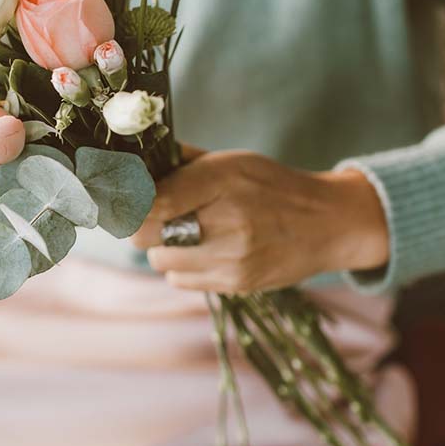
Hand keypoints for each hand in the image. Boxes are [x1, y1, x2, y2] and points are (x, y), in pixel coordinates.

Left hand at [130, 149, 388, 292]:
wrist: (327, 224)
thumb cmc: (273, 186)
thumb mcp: (233, 161)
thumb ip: (184, 162)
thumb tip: (138, 162)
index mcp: (222, 180)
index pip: (150, 200)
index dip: (125, 201)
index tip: (117, 198)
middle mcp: (227, 221)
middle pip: (145, 234)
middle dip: (141, 224)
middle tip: (154, 214)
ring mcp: (232, 258)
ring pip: (159, 260)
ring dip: (162, 246)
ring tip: (186, 232)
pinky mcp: (236, 284)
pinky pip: (180, 280)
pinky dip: (182, 267)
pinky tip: (203, 250)